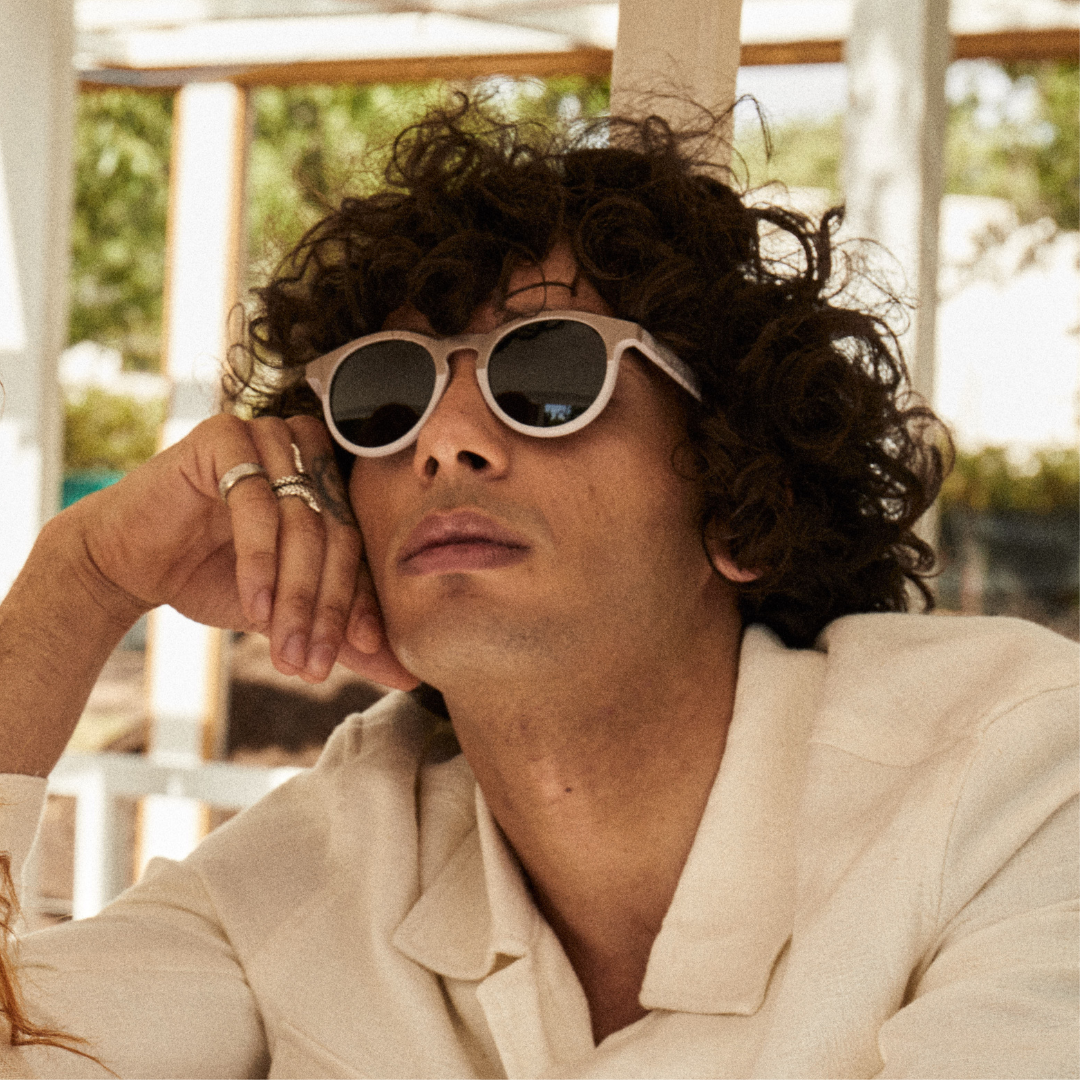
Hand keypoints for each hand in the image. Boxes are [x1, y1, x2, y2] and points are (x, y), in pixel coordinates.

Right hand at [75, 413, 417, 689]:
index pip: (360, 545)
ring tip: (285, 650)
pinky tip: (254, 607)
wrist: (128, 561)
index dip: (362, 601)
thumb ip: (343, 636)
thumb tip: (406, 676)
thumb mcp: (286, 611)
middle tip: (313, 663)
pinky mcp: (224, 434)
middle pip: (336, 534)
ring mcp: (268, 435)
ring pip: (301, 523)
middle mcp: (307, 450)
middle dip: (326, 608)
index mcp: (331, 482)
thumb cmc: (212, 577)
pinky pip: (256, 503)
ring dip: (295, 595)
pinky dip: (259, 562)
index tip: (365, 651)